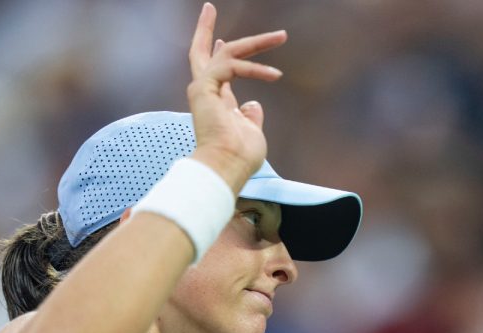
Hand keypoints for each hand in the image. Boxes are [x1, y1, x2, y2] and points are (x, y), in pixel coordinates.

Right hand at [187, 2, 286, 192]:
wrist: (227, 166)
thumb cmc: (239, 156)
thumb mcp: (251, 131)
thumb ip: (250, 115)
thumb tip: (254, 104)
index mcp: (215, 102)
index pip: (215, 71)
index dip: (218, 52)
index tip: (218, 37)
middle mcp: (205, 92)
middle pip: (200, 53)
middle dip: (204, 29)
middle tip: (208, 7)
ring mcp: (202, 88)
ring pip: (226, 52)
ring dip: (256, 42)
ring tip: (281, 36)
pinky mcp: (204, 86)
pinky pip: (231, 65)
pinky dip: (254, 68)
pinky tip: (273, 74)